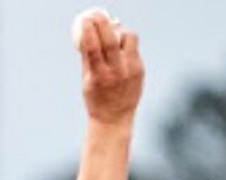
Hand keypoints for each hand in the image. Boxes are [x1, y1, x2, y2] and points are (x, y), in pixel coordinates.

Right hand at [72, 11, 143, 125]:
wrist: (114, 119)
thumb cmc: (96, 99)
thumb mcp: (86, 80)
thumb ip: (87, 57)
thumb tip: (85, 34)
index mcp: (98, 76)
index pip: (93, 48)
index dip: (89, 30)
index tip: (85, 20)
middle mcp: (115, 72)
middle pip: (111, 40)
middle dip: (103, 23)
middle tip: (98, 15)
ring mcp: (130, 70)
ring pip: (128, 38)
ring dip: (119, 32)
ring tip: (113, 36)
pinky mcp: (140, 70)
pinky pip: (134, 48)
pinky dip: (126, 44)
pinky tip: (121, 49)